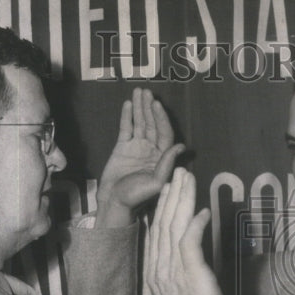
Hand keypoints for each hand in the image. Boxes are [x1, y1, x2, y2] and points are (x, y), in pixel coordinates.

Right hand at [96, 88, 184, 227]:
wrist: (115, 202)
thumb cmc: (137, 196)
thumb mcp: (156, 183)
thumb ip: (167, 164)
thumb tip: (180, 146)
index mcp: (161, 158)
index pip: (164, 133)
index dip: (161, 118)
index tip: (156, 105)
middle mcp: (150, 150)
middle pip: (152, 124)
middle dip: (149, 108)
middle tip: (146, 91)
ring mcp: (136, 148)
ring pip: (139, 123)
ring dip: (139, 108)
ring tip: (138, 92)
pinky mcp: (122, 148)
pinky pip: (126, 129)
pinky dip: (127, 116)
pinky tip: (127, 104)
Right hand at [144, 168, 229, 294]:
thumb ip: (177, 275)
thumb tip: (182, 258)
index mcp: (155, 274)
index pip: (157, 234)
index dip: (162, 209)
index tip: (167, 188)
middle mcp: (161, 270)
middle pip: (164, 224)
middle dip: (171, 195)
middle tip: (178, 171)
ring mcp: (175, 272)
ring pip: (174, 228)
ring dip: (181, 201)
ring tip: (186, 179)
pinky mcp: (193, 276)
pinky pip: (190, 244)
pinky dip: (194, 225)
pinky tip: (201, 210)